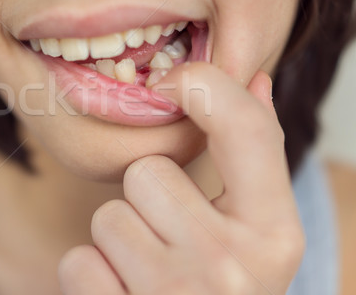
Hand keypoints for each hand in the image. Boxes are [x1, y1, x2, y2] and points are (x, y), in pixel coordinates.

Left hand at [58, 63, 304, 294]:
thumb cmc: (223, 291)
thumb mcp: (255, 234)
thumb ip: (254, 156)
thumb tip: (257, 80)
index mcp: (275, 236)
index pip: (247, 129)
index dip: (207, 86)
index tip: (177, 82)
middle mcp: (233, 269)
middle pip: (148, 173)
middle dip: (146, 203)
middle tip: (169, 244)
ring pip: (108, 218)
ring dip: (118, 245)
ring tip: (149, 278)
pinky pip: (80, 264)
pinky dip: (93, 281)